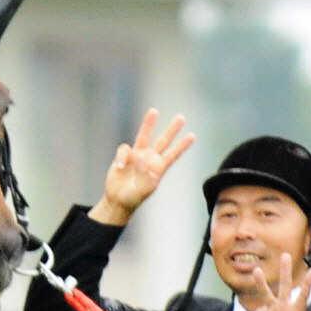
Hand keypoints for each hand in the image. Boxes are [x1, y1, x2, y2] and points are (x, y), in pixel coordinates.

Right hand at [89, 109, 195, 224]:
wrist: (118, 199)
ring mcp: (137, 156)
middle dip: (172, 130)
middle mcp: (150, 159)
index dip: (182, 146)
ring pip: (144, 136)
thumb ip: (146, 175)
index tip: (192, 136)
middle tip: (181, 118)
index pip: (173, 155)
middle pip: (163, 141)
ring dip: (149, 124)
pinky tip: (120, 167)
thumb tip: (142, 158)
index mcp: (158, 168)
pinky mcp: (124, 155)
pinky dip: (122, 157)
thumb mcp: (144, 189)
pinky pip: (124, 150)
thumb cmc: (134, 197)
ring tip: (155, 111)